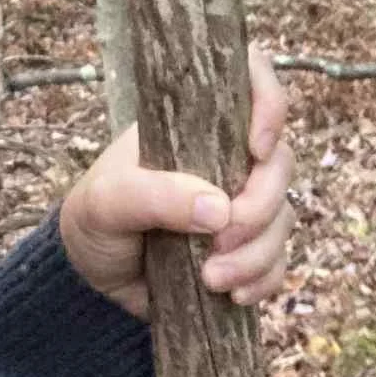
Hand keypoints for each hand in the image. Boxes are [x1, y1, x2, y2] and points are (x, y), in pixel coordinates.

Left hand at [58, 45, 295, 319]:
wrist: (91, 279)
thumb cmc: (94, 220)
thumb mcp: (106, 202)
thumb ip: (153, 196)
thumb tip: (219, 208)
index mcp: (190, 124)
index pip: (246, 82)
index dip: (268, 103)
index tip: (257, 148)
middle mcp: (222, 156)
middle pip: (278, 161)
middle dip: (261, 205)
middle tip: (222, 238)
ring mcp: (238, 201)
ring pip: (284, 215)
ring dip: (258, 253)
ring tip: (212, 278)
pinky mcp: (245, 247)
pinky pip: (279, 259)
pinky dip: (264, 279)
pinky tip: (232, 294)